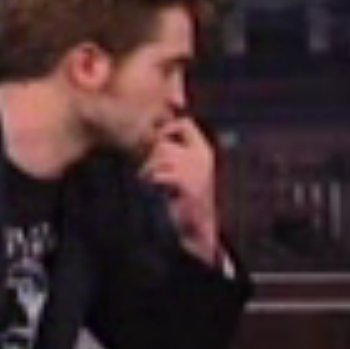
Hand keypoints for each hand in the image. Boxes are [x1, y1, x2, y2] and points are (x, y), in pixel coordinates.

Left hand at [140, 118, 222, 267]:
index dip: (167, 128)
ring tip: (149, 180)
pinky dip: (152, 181)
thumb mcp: (184, 169)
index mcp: (203, 150)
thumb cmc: (185, 196)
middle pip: (165, 143)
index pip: (185, 124)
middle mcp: (202, 156)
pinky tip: (156, 189)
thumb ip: (173, 152)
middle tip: (146, 171)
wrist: (198, 225)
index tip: (157, 144)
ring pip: (160, 157)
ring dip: (148, 169)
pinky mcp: (187, 185)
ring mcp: (196, 170)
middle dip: (150, 157)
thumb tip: (151, 135)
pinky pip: (160, 174)